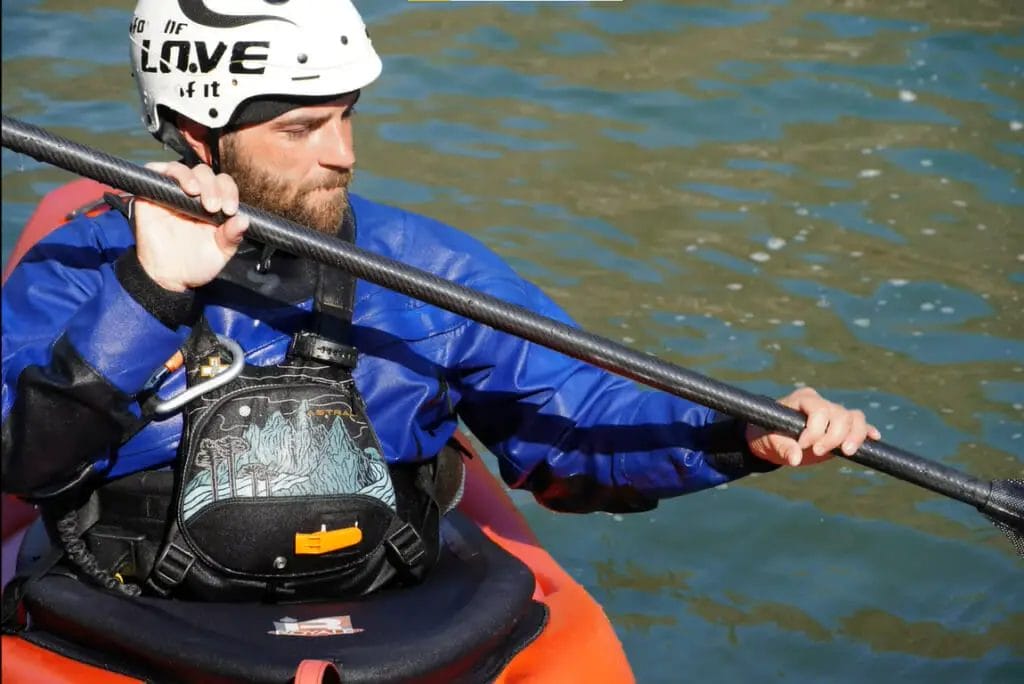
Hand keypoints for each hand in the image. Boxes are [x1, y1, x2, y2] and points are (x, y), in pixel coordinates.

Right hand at [133, 161, 249, 291]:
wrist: (169, 277)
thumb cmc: (196, 264)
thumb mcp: (220, 252)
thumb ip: (232, 236)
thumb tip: (244, 220)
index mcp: (214, 205)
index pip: (224, 185)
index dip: (229, 192)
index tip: (230, 210)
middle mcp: (194, 196)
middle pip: (205, 173)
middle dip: (213, 186)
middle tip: (213, 207)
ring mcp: (172, 193)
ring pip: (182, 169)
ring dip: (192, 177)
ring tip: (195, 193)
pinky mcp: (150, 194)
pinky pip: (155, 172)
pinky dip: (165, 171)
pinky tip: (178, 188)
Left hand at [745, 387, 880, 466]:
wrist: (771, 440)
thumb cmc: (767, 436)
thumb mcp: (769, 442)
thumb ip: (782, 448)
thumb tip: (796, 458)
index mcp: (803, 399)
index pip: (820, 410)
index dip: (815, 430)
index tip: (802, 446)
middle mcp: (821, 403)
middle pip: (841, 415)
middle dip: (833, 437)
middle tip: (817, 452)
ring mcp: (833, 414)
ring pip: (855, 418)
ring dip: (854, 436)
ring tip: (846, 452)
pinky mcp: (841, 428)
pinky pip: (859, 425)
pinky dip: (866, 433)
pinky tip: (874, 440)